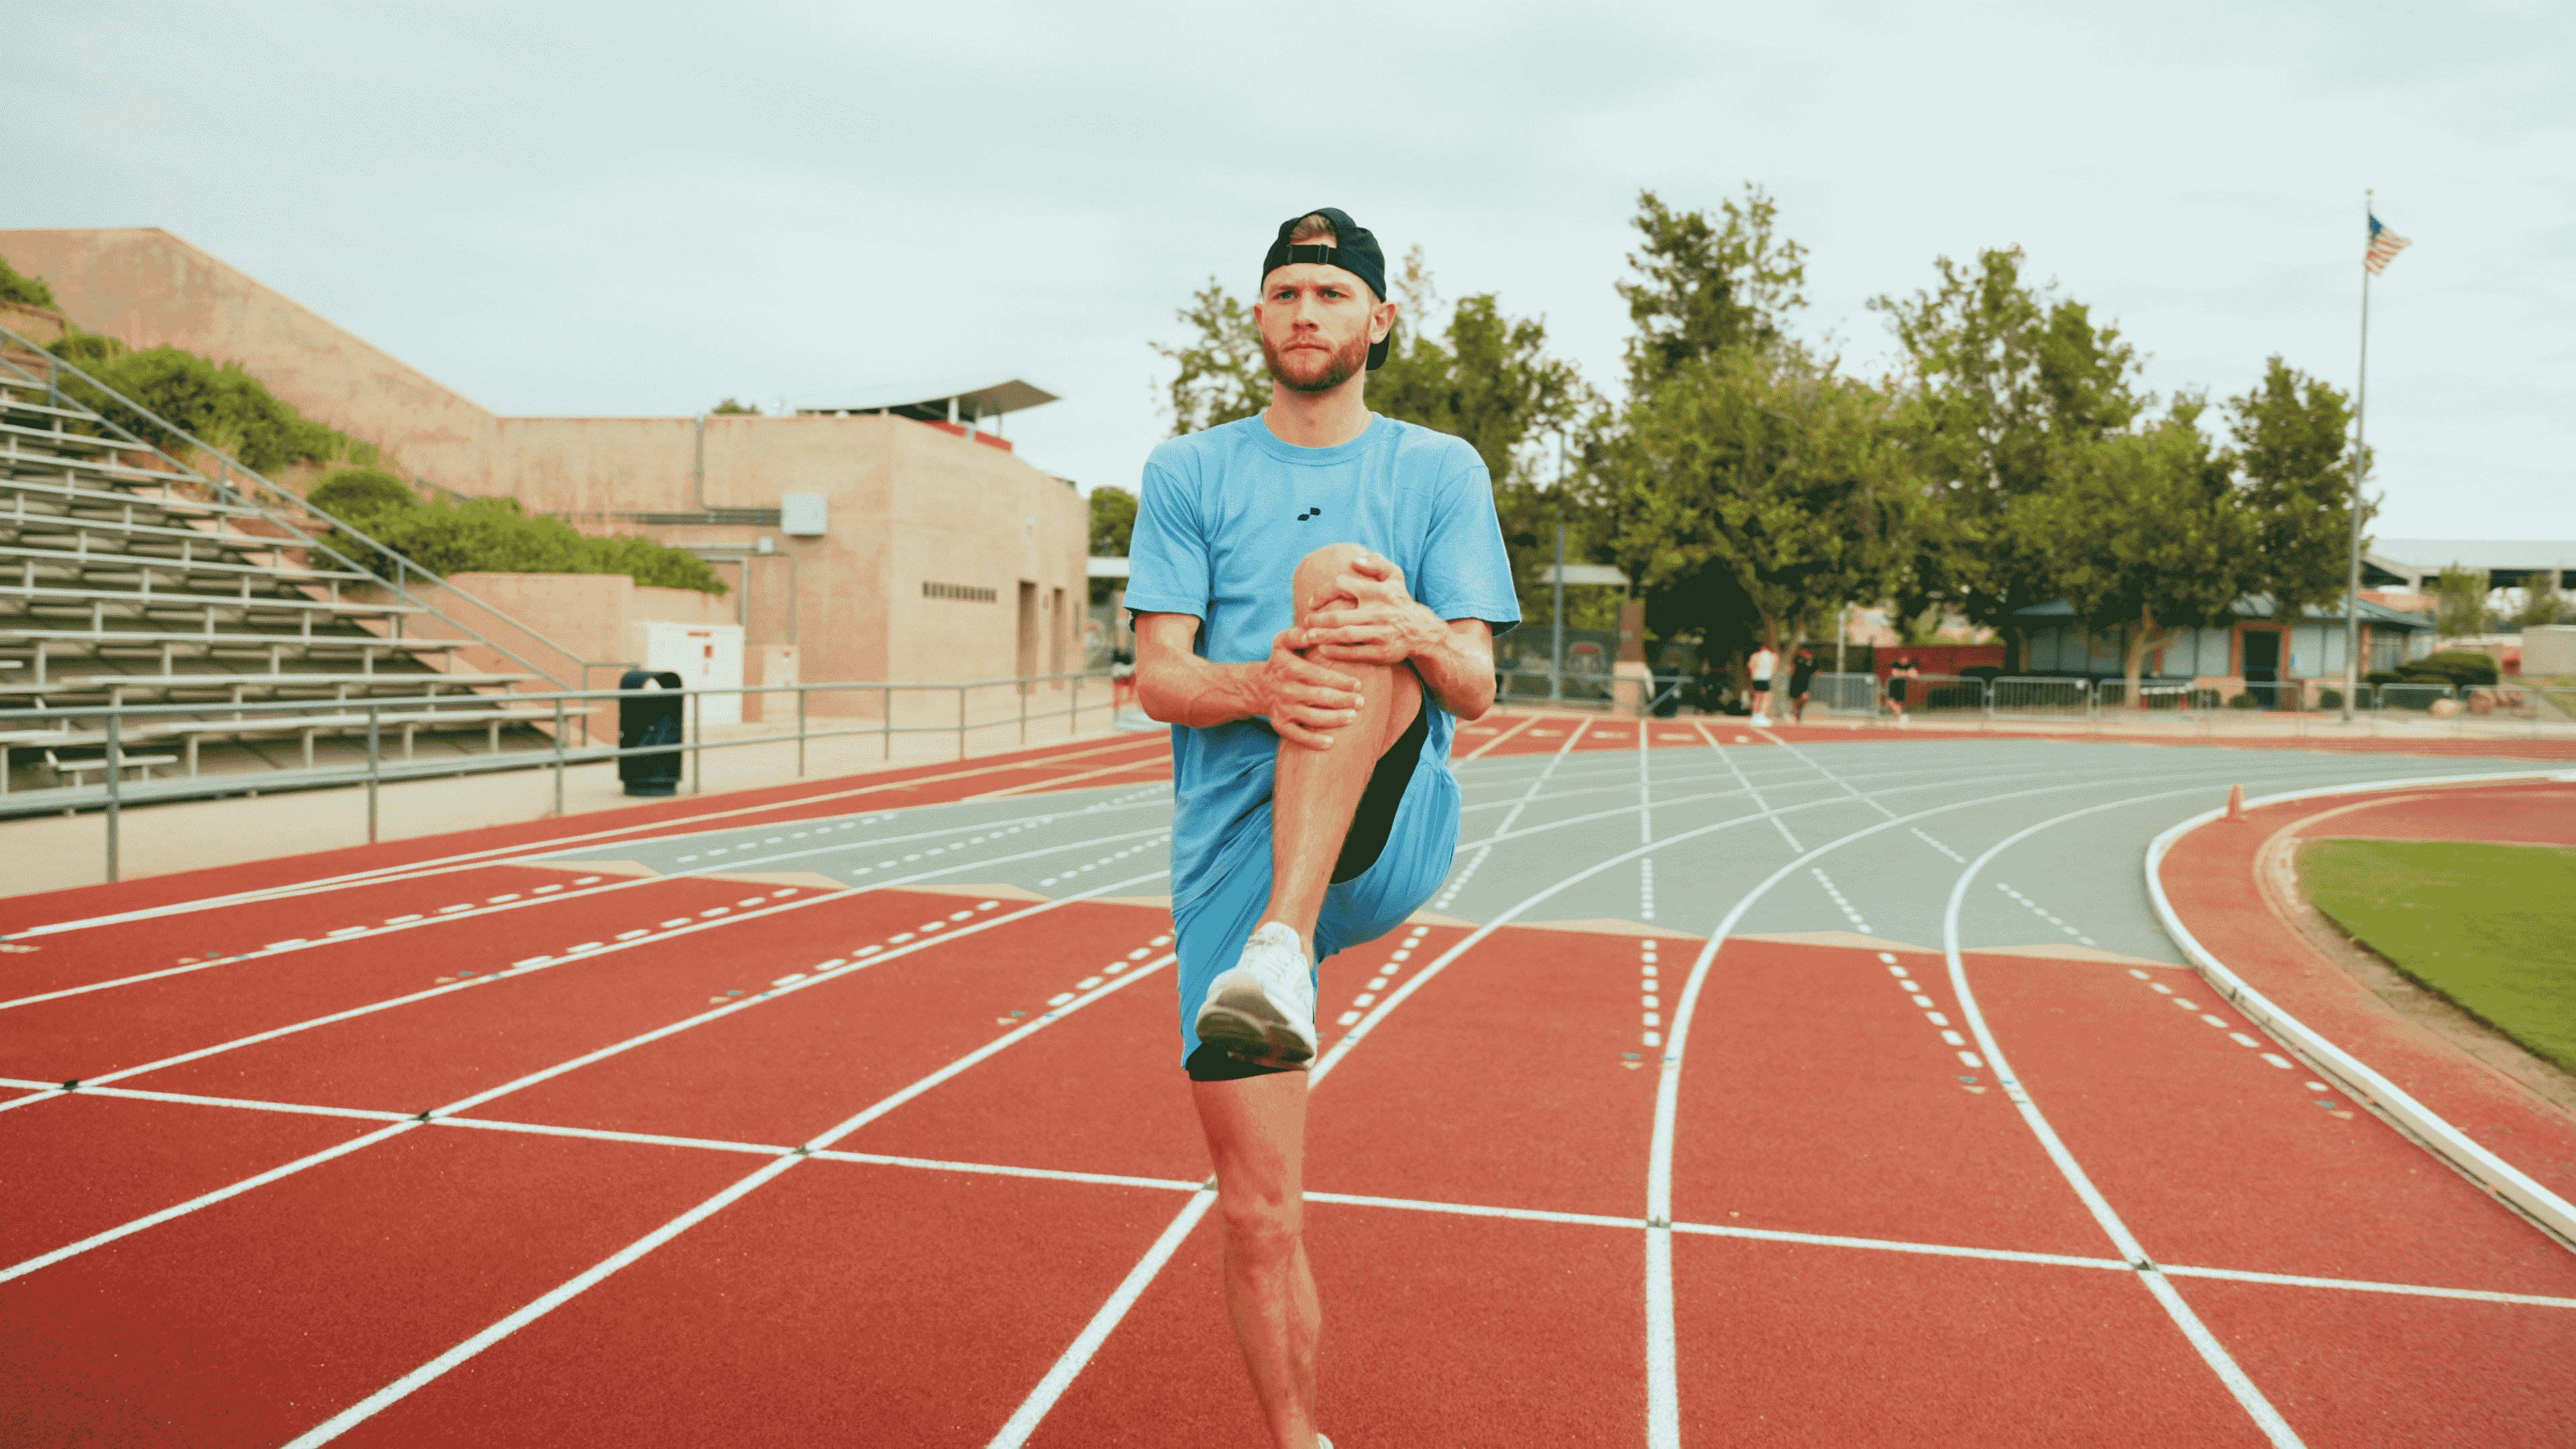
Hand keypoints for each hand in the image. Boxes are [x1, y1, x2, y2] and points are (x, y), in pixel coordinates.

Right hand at [1258, 627, 1363, 749]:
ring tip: (1352, 717)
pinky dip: (1314, 741)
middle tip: (1360, 702)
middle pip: (1320, 697)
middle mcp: (1287, 690)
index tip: (1358, 685)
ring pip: (1312, 717)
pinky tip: (1331, 743)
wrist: (1259, 687)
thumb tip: (1312, 631)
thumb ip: (1297, 635)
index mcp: (1290, 668)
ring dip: (1334, 719)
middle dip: (1343, 700)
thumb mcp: (1282, 642)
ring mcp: (1284, 709)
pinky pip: (1298, 736)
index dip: (1340, 681)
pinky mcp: (1281, 725)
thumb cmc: (1280, 662)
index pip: (1319, 675)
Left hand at [1303, 554, 1441, 666]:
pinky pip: (1355, 652)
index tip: (1312, 602)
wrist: (1421, 631)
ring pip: (1344, 635)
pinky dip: (1337, 652)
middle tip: (1306, 622)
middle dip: (1318, 620)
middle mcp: (1377, 612)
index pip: (1342, 585)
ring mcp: (1379, 633)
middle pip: (1339, 616)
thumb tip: (1355, 561)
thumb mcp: (1395, 577)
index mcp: (1376, 591)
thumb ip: (1377, 563)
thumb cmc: (1400, 601)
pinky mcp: (1381, 652)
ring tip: (1308, 636)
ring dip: (1323, 636)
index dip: (1323, 592)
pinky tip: (1323, 649)